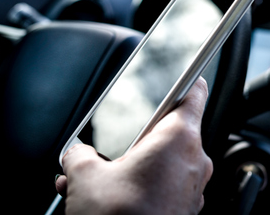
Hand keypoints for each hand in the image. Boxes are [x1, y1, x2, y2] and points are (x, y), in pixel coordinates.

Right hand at [56, 78, 212, 214]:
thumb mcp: (85, 176)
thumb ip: (80, 153)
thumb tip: (75, 154)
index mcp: (179, 138)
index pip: (193, 91)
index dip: (185, 76)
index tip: (184, 69)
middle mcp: (193, 162)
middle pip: (168, 130)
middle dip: (135, 136)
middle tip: (110, 142)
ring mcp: (191, 189)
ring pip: (163, 162)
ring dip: (132, 164)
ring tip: (97, 177)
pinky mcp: (183, 210)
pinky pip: (163, 186)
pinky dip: (139, 185)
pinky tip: (109, 195)